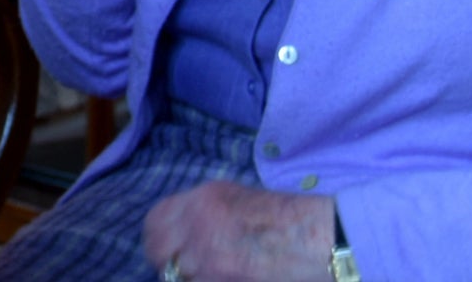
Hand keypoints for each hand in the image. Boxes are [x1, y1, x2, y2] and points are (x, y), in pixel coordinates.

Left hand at [143, 181, 334, 281]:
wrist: (318, 240)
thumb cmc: (286, 219)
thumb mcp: (235, 198)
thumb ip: (201, 212)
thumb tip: (179, 231)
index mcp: (201, 200)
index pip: (154, 221)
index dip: (158, 238)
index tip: (166, 248)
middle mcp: (197, 226)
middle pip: (156, 251)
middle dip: (166, 261)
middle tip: (181, 268)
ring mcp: (207, 260)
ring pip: (175, 276)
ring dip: (189, 276)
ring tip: (211, 273)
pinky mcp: (218, 281)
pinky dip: (206, 281)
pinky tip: (223, 279)